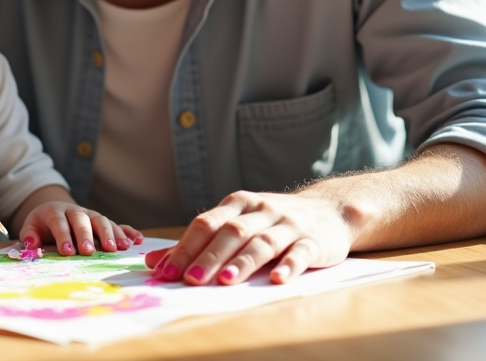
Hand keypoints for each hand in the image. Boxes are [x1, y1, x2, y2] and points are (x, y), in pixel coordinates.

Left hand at [19, 202, 142, 255]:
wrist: (56, 211)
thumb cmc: (43, 224)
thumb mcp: (31, 226)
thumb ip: (29, 235)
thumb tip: (31, 244)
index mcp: (56, 212)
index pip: (60, 222)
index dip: (64, 236)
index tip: (67, 252)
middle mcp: (77, 212)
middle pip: (84, 220)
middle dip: (87, 236)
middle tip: (90, 252)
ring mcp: (92, 216)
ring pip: (103, 221)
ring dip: (111, 234)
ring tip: (117, 248)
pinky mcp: (103, 222)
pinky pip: (118, 224)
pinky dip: (128, 231)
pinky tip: (137, 240)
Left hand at [144, 190, 354, 285]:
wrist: (330, 210)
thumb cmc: (273, 221)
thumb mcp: (237, 222)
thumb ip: (199, 242)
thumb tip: (154, 262)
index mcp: (238, 203)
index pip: (206, 223)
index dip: (185, 247)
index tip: (166, 272)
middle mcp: (262, 210)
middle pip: (231, 232)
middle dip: (210, 256)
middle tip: (191, 278)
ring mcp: (288, 224)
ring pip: (262, 242)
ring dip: (243, 261)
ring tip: (226, 281)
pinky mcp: (313, 240)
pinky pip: (300, 252)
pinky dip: (288, 265)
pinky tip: (276, 279)